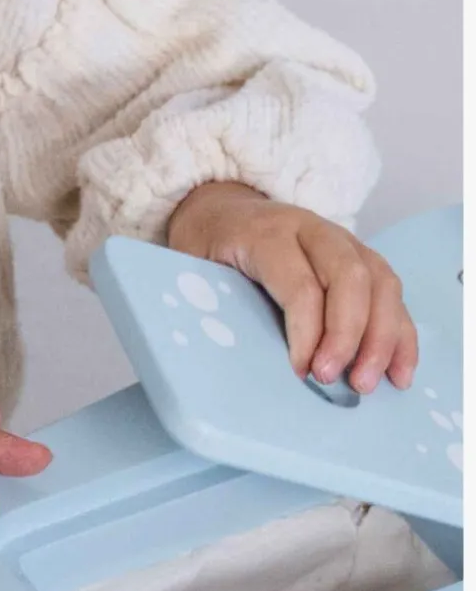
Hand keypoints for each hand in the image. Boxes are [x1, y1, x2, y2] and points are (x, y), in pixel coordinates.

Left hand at [167, 182, 416, 394]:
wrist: (220, 206)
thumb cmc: (206, 244)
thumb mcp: (189, 264)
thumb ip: (208, 300)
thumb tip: (223, 357)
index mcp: (265, 232)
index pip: (299, 283)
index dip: (306, 332)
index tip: (300, 373)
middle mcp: (311, 229)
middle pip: (350, 277)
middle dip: (349, 335)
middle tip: (334, 379)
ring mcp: (342, 239)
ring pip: (380, 282)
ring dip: (382, 337)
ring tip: (367, 384)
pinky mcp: (360, 255)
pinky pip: (392, 291)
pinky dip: (400, 333)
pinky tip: (398, 371)